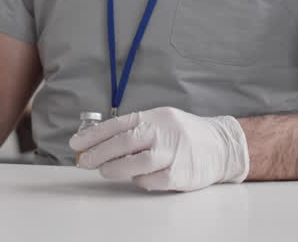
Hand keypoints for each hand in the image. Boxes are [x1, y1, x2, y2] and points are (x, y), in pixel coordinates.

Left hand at [71, 107, 248, 191]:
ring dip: (116, 168)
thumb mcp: (159, 121)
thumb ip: (134, 129)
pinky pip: (153, 180)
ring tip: (104, 171)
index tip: (75, 144)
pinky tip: (136, 178)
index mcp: (154, 117)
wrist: (221, 146)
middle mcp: (163, 132)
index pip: (118, 124)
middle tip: (83, 161)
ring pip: (138, 162)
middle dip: (98, 153)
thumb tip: (99, 142)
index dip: (93, 135)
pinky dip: (140, 180)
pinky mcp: (181, 174)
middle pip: (124, 142)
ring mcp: (174, 153)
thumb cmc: (183, 134)